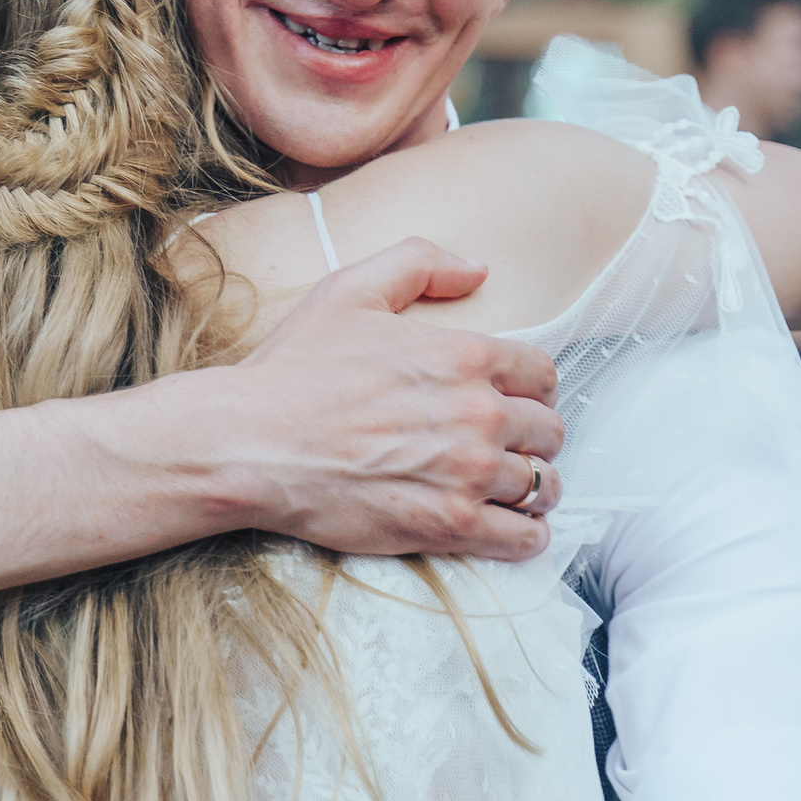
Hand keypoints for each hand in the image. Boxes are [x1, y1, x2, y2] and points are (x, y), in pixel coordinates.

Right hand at [203, 237, 562, 562]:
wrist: (251, 444)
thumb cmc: (294, 370)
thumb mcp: (350, 290)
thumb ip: (419, 263)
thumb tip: (478, 270)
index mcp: (464, 354)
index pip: (542, 374)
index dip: (533, 388)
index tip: (518, 401)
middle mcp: (479, 413)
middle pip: (549, 431)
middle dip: (535, 437)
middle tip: (512, 446)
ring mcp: (468, 473)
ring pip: (543, 484)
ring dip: (535, 487)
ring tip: (515, 489)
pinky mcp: (451, 526)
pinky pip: (523, 537)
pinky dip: (526, 534)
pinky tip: (511, 528)